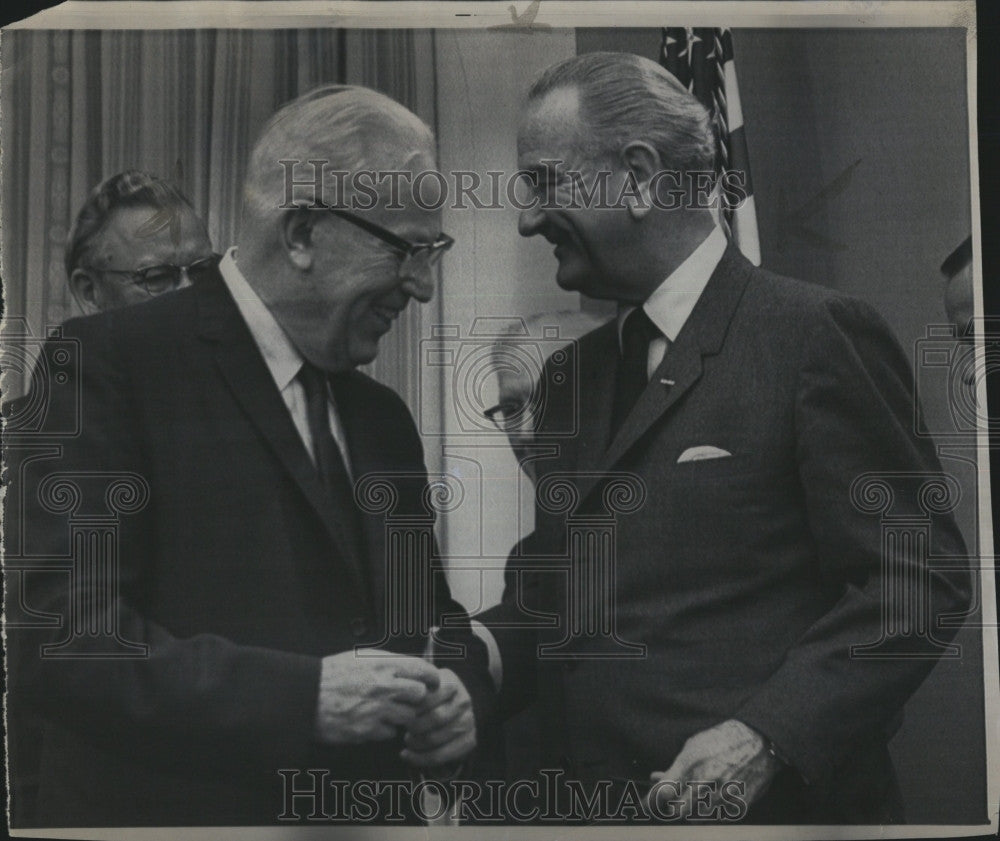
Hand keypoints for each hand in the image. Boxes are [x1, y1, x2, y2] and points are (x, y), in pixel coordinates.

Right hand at [313, 649, 440, 744]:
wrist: (306, 696)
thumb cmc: (332, 675)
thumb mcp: (361, 657)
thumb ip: (388, 662)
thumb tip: (411, 667)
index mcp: (383, 665)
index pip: (422, 670)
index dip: (432, 677)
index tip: (433, 681)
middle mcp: (383, 687)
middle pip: (420, 695)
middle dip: (417, 698)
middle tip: (409, 698)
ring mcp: (376, 710)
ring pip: (408, 717)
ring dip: (403, 715)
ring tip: (389, 710)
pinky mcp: (367, 730)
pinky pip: (390, 732)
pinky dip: (385, 729)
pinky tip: (374, 721)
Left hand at [400, 668, 475, 767]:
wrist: (452, 708)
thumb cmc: (429, 696)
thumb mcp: (422, 684)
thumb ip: (410, 684)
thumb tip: (395, 688)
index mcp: (451, 683)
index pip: (428, 697)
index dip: (412, 707)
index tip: (401, 711)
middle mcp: (464, 701)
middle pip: (435, 718)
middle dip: (414, 726)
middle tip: (404, 728)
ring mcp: (469, 721)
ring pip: (436, 738)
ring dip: (415, 743)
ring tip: (407, 740)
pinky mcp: (469, 740)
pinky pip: (442, 755)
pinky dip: (420, 759)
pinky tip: (407, 755)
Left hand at [647, 719, 782, 818]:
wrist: (758, 741)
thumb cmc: (722, 740)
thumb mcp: (692, 746)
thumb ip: (674, 767)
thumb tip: (656, 778)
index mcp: (691, 764)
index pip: (664, 791)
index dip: (651, 802)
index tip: (646, 805)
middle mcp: (706, 781)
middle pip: (678, 810)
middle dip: (669, 810)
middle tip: (668, 805)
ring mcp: (723, 795)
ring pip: (697, 816)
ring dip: (690, 810)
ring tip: (694, 796)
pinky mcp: (738, 805)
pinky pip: (717, 817)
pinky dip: (709, 812)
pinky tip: (710, 800)